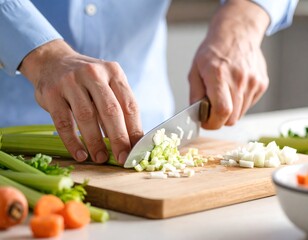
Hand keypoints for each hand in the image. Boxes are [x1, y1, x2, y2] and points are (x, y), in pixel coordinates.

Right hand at [20, 40, 142, 163]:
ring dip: (95, 141)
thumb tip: (131, 141)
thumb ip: (118, 107)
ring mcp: (71, 81)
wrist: (53, 62)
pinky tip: (80, 154)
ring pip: (87, 116)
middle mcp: (93, 73)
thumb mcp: (107, 84)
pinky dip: (73, 141)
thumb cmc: (87, 81)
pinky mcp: (51, 93)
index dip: (134, 130)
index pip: (129, 105)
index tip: (136, 150)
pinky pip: (63, 122)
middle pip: (110, 110)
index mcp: (114, 72)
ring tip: (100, 158)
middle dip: (119, 138)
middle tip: (122, 158)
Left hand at [188, 0, 269, 128]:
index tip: (206, 122)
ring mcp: (253, 82)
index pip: (222, 110)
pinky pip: (249, 105)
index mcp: (218, 75)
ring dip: (230, 112)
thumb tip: (197, 114)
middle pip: (232, 118)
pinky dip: (239, 103)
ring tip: (223, 95)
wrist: (237, 34)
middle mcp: (239, 79)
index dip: (212, 123)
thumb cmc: (213, 51)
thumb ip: (195, 94)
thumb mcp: (195, 70)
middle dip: (219, 120)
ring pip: (241, 114)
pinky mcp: (262, 84)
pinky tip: (234, 89)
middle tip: (212, 111)